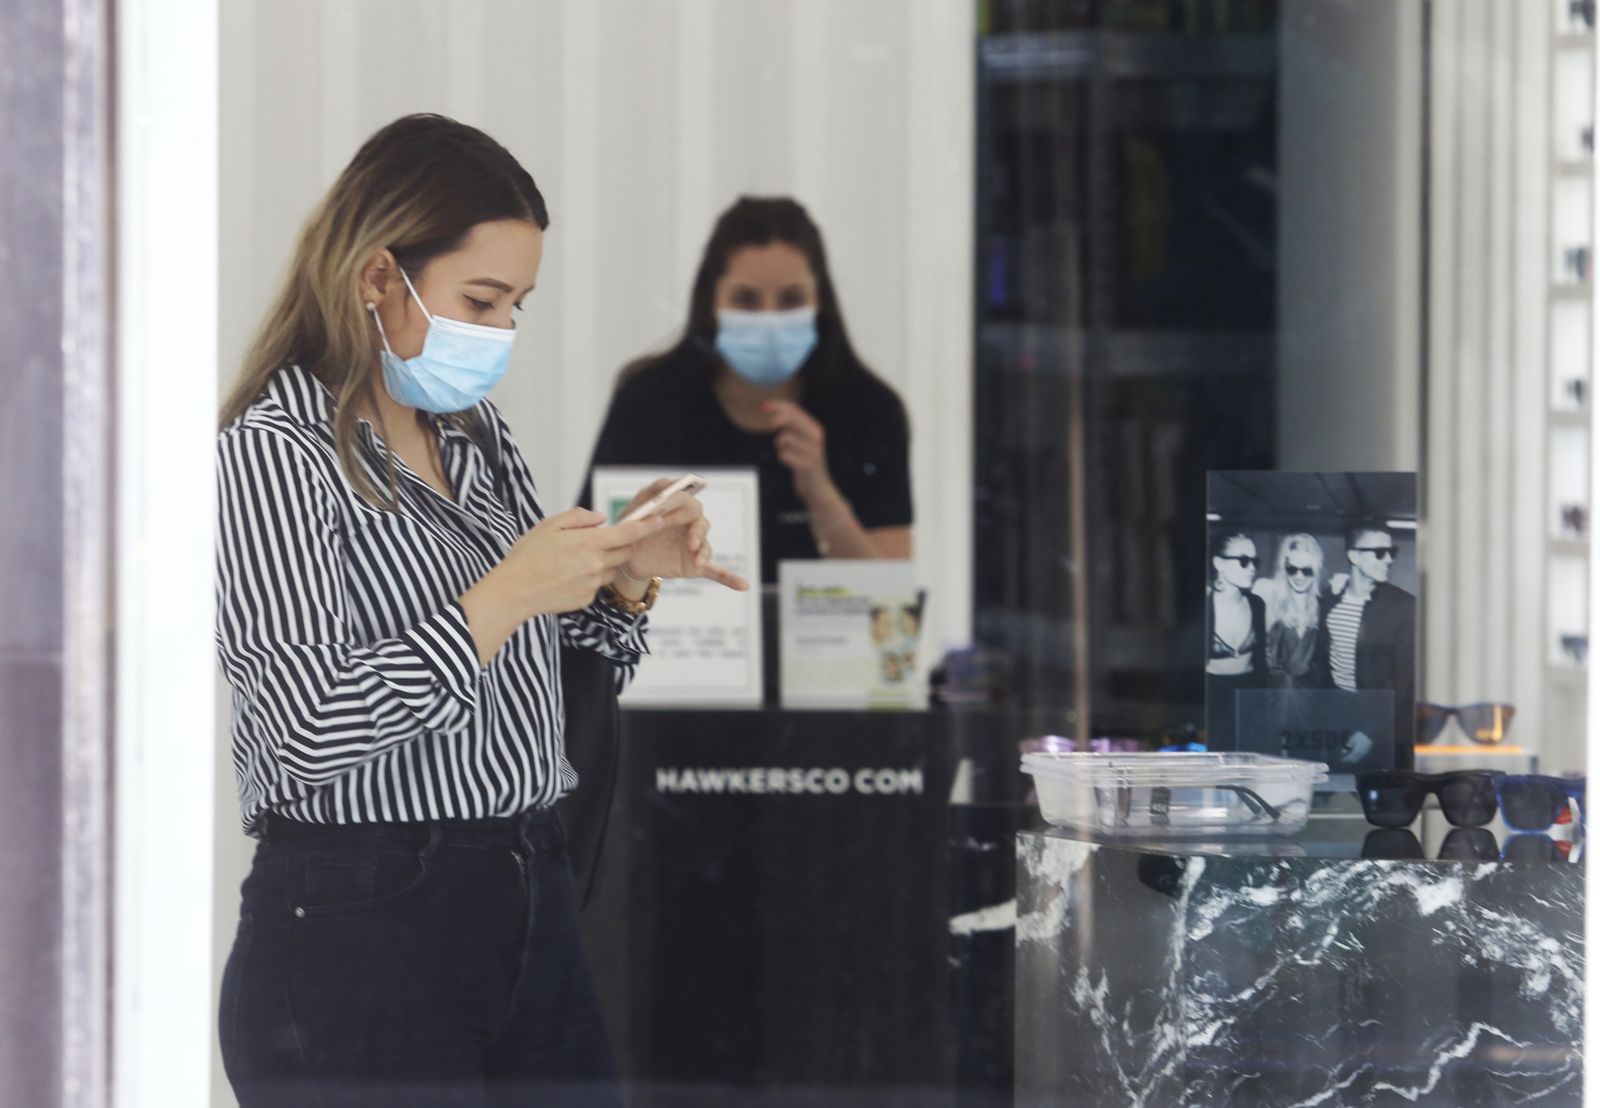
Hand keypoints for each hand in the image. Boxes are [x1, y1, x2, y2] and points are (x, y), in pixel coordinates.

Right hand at [498, 507, 663, 616]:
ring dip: (601, 563)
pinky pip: (595, 586)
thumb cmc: (528, 555)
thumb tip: (601, 519)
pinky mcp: (587, 599)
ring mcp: (593, 584)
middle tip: (594, 541)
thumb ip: (579, 518)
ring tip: (571, 562)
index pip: (629, 533)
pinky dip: (588, 579)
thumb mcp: (549, 525)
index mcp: (590, 542)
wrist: (515, 591)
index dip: (647, 526)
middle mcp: (597, 564)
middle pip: (623, 552)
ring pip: (609, 570)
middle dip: (618, 544)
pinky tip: (565, 577)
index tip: (660, 520)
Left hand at [616, 479, 749, 592]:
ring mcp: (693, 547)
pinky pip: (715, 571)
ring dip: (703, 552)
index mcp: (678, 509)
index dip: (679, 509)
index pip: (688, 503)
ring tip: (698, 559)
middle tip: (687, 541)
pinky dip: (730, 578)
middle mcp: (690, 526)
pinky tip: (744, 585)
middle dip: (696, 531)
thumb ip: (651, 493)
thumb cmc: (632, 528)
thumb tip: (670, 483)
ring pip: (705, 546)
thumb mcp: (635, 508)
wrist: (624, 557)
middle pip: (701, 523)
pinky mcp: (694, 565)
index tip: (664, 517)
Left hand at [763, 400, 834, 501]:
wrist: (818, 489)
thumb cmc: (806, 463)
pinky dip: (782, 458)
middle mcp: (816, 437)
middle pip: (791, 419)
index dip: (777, 405)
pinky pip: (784, 455)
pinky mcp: (806, 465)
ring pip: (785, 438)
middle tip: (769, 428)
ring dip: (779, 445)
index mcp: (815, 429)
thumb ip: (793, 429)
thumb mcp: (804, 442)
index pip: (795, 410)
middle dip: (776, 420)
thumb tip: (775, 415)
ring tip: (784, 452)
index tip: (762, 406)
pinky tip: (787, 463)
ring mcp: (812, 451)